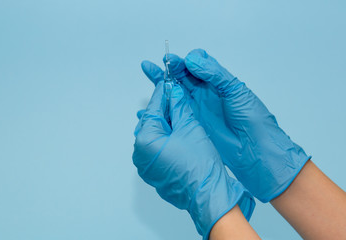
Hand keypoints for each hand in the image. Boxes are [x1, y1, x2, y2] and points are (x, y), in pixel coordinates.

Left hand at [132, 81, 254, 238]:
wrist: (209, 196)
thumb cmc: (199, 166)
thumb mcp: (190, 127)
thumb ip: (179, 106)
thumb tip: (174, 92)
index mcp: (144, 141)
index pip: (152, 108)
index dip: (163, 93)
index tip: (168, 81)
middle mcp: (140, 155)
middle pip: (152, 122)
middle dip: (165, 108)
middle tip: (176, 95)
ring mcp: (147, 166)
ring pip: (156, 136)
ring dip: (168, 123)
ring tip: (180, 111)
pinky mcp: (156, 173)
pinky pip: (159, 149)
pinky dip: (168, 138)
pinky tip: (180, 130)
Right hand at [141, 49, 310, 202]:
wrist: (256, 150)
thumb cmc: (252, 118)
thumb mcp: (235, 90)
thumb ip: (214, 73)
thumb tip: (192, 59)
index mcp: (216, 82)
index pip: (195, 66)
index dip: (182, 62)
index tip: (171, 62)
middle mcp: (205, 94)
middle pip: (181, 78)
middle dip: (166, 71)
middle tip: (149, 67)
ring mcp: (198, 109)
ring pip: (175, 94)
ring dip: (160, 88)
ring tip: (147, 81)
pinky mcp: (193, 124)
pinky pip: (174, 114)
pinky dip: (162, 110)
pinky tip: (151, 110)